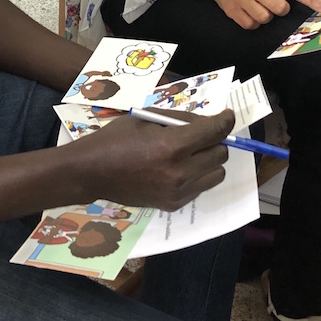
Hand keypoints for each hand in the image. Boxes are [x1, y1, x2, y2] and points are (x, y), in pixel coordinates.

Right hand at [74, 109, 233, 211]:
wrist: (92, 172)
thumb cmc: (116, 138)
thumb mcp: (146, 117)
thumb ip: (178, 119)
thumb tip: (203, 122)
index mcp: (172, 145)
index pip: (214, 131)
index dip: (225, 120)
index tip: (227, 116)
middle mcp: (180, 171)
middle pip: (220, 153)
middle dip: (215, 140)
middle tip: (202, 134)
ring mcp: (178, 192)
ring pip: (216, 174)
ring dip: (209, 160)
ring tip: (191, 152)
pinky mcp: (173, 204)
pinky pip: (200, 187)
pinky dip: (197, 175)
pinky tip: (177, 167)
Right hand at [201, 0, 320, 29]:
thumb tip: (307, 0)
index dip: (311, 0)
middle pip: (281, 8)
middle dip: (280, 9)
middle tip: (271, 2)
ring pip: (266, 18)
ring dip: (266, 16)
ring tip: (258, 6)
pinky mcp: (233, 11)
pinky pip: (252, 25)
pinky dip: (253, 22)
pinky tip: (248, 12)